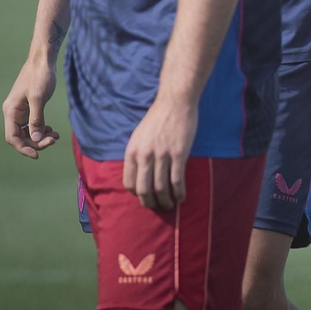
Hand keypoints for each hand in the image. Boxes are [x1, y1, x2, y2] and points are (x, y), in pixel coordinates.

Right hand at [2, 56, 59, 158]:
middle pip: (21, 136)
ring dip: (40, 136)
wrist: (43, 59)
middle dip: (36, 142)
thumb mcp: (39, 98)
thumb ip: (37, 119)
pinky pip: (32, 124)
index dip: (24, 148)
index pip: (12, 137)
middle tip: (54, 140)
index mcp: (11, 111)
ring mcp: (20, 110)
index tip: (37, 155)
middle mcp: (12, 112)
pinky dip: (41, 129)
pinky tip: (52, 130)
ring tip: (55, 136)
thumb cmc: (40, 76)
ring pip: (27, 131)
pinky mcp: (28, 107)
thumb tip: (36, 139)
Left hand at [122, 95, 198, 209]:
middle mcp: (144, 156)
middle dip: (150, 202)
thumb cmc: (157, 118)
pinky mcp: (179, 154)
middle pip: (144, 189)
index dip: (136, 194)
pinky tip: (182, 197)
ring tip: (170, 205)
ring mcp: (162, 156)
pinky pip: (177, 180)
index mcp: (132, 152)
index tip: (145, 197)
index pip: (129, 183)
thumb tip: (139, 173)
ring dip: (166, 200)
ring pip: (161, 188)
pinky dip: (179, 192)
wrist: (175, 103)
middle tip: (157, 206)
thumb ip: (137, 154)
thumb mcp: (138, 136)